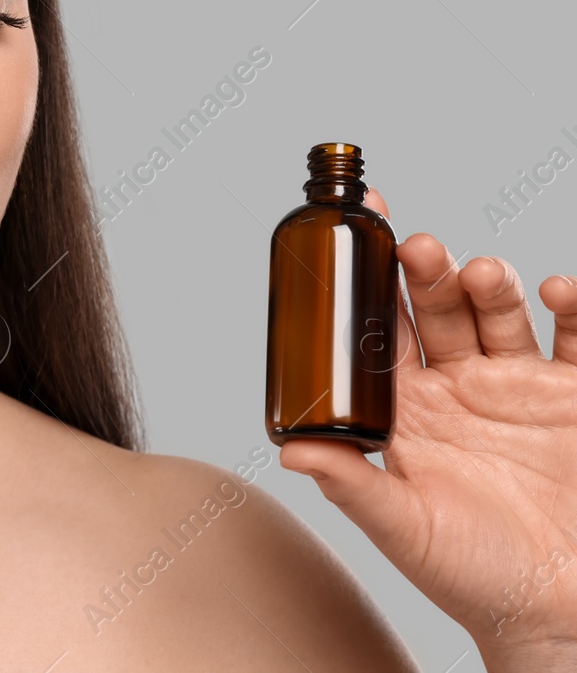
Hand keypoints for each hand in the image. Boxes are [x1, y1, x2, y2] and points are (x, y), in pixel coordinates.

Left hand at [278, 186, 576, 663]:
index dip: (367, 278)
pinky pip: (575, 339)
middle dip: (426, 271)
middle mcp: (458, 384)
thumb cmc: (471, 576)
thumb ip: (353, 485)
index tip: (359, 223)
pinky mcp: (573, 397)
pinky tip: (556, 292)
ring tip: (477, 275)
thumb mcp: (404, 528)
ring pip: (498, 312)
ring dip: (488, 283)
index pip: (378, 328)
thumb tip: (289, 448)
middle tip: (416, 248)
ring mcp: (517, 386)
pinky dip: (571, 308)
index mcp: (407, 406)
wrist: (555, 612)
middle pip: (437, 307)